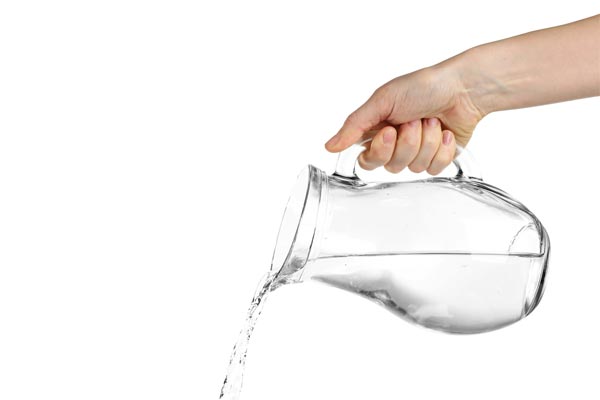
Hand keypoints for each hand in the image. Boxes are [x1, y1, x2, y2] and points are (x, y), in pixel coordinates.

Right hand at [325, 64, 484, 174]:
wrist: (462, 88)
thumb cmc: (423, 86)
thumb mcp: (382, 100)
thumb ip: (354, 125)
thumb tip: (329, 146)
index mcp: (378, 131)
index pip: (367, 160)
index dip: (379, 150)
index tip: (390, 131)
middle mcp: (396, 145)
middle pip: (391, 166)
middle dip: (407, 142)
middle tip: (415, 120)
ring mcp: (418, 153)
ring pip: (415, 167)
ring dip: (427, 141)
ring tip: (432, 120)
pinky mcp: (439, 158)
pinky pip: (435, 168)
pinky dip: (443, 148)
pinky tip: (446, 132)